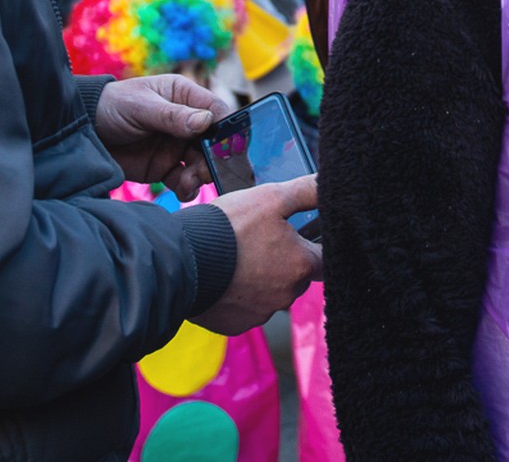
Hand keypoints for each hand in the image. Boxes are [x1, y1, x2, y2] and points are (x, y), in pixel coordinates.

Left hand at [94, 75, 231, 199]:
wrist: (82, 131)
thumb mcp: (142, 107)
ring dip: (201, 175)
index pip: (216, 112)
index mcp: (184, 97)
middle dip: (214, 158)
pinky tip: (183, 189)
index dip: (227, 129)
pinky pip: (184, 180)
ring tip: (189, 181)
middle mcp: (186, 122)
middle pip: (213, 142)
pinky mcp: (164, 168)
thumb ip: (173, 116)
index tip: (228, 147)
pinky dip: (188, 188)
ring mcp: (176, 146)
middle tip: (206, 170)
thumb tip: (206, 121)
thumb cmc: (112, 106)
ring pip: (201, 163)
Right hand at [194, 176, 323, 335]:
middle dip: (284, 261)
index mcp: (301, 265)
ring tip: (238, 258)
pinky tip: (225, 277)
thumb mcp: (271, 197)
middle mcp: (286, 295)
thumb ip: (306, 191)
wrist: (182, 260)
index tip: (298, 236)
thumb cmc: (228, 228)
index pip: (323, 258)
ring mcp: (260, 313)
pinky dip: (238, 295)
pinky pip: (244, 309)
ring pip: (270, 294)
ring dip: (260, 279)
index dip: (312, 244)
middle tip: (260, 242)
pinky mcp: (235, 324)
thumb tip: (326, 184)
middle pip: (296, 277)